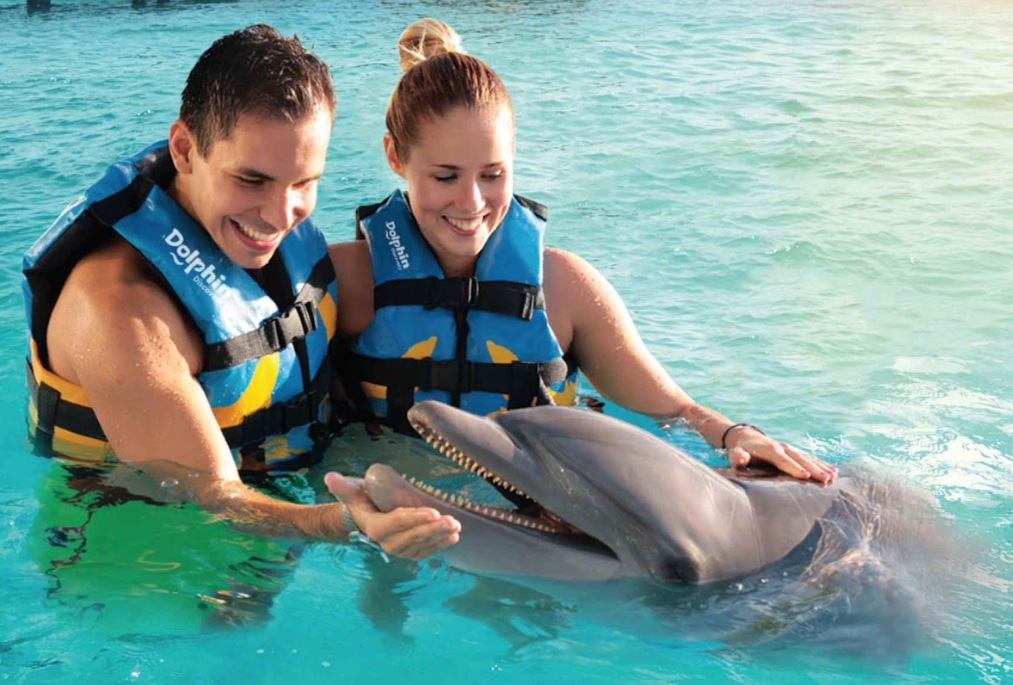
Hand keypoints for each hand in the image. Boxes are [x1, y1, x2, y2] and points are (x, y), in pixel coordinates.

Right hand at [324, 472, 460, 559]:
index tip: (433, 511)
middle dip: (433, 530)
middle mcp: (386, 543)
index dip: (414, 519)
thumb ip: (341, 486)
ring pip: (421, 546)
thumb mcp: (352, 492)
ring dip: (440, 537)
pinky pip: (425, 551)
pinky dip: (440, 546)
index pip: (396, 524)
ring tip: (456, 527)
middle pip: (412, 538)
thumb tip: (329, 477)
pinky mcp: (409, 551)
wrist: (365, 518)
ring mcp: (399, 549)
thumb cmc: (362, 500)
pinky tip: (453, 537)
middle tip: (451, 520)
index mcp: (374, 527)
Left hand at [726, 428, 836, 483]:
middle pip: (800, 459)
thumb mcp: (736, 454)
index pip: (783, 460)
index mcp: (770, 450)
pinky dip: (823, 464)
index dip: (794, 468)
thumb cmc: (741, 451)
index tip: (806, 476)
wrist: (747, 439)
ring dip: (822, 467)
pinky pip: (811, 458)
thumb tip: (740, 457)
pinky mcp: (795, 452)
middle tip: (826, 479)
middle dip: (814, 469)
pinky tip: (834, 471)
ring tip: (834, 477)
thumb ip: (738, 457)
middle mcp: (783, 447)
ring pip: (808, 458)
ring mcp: (790, 449)